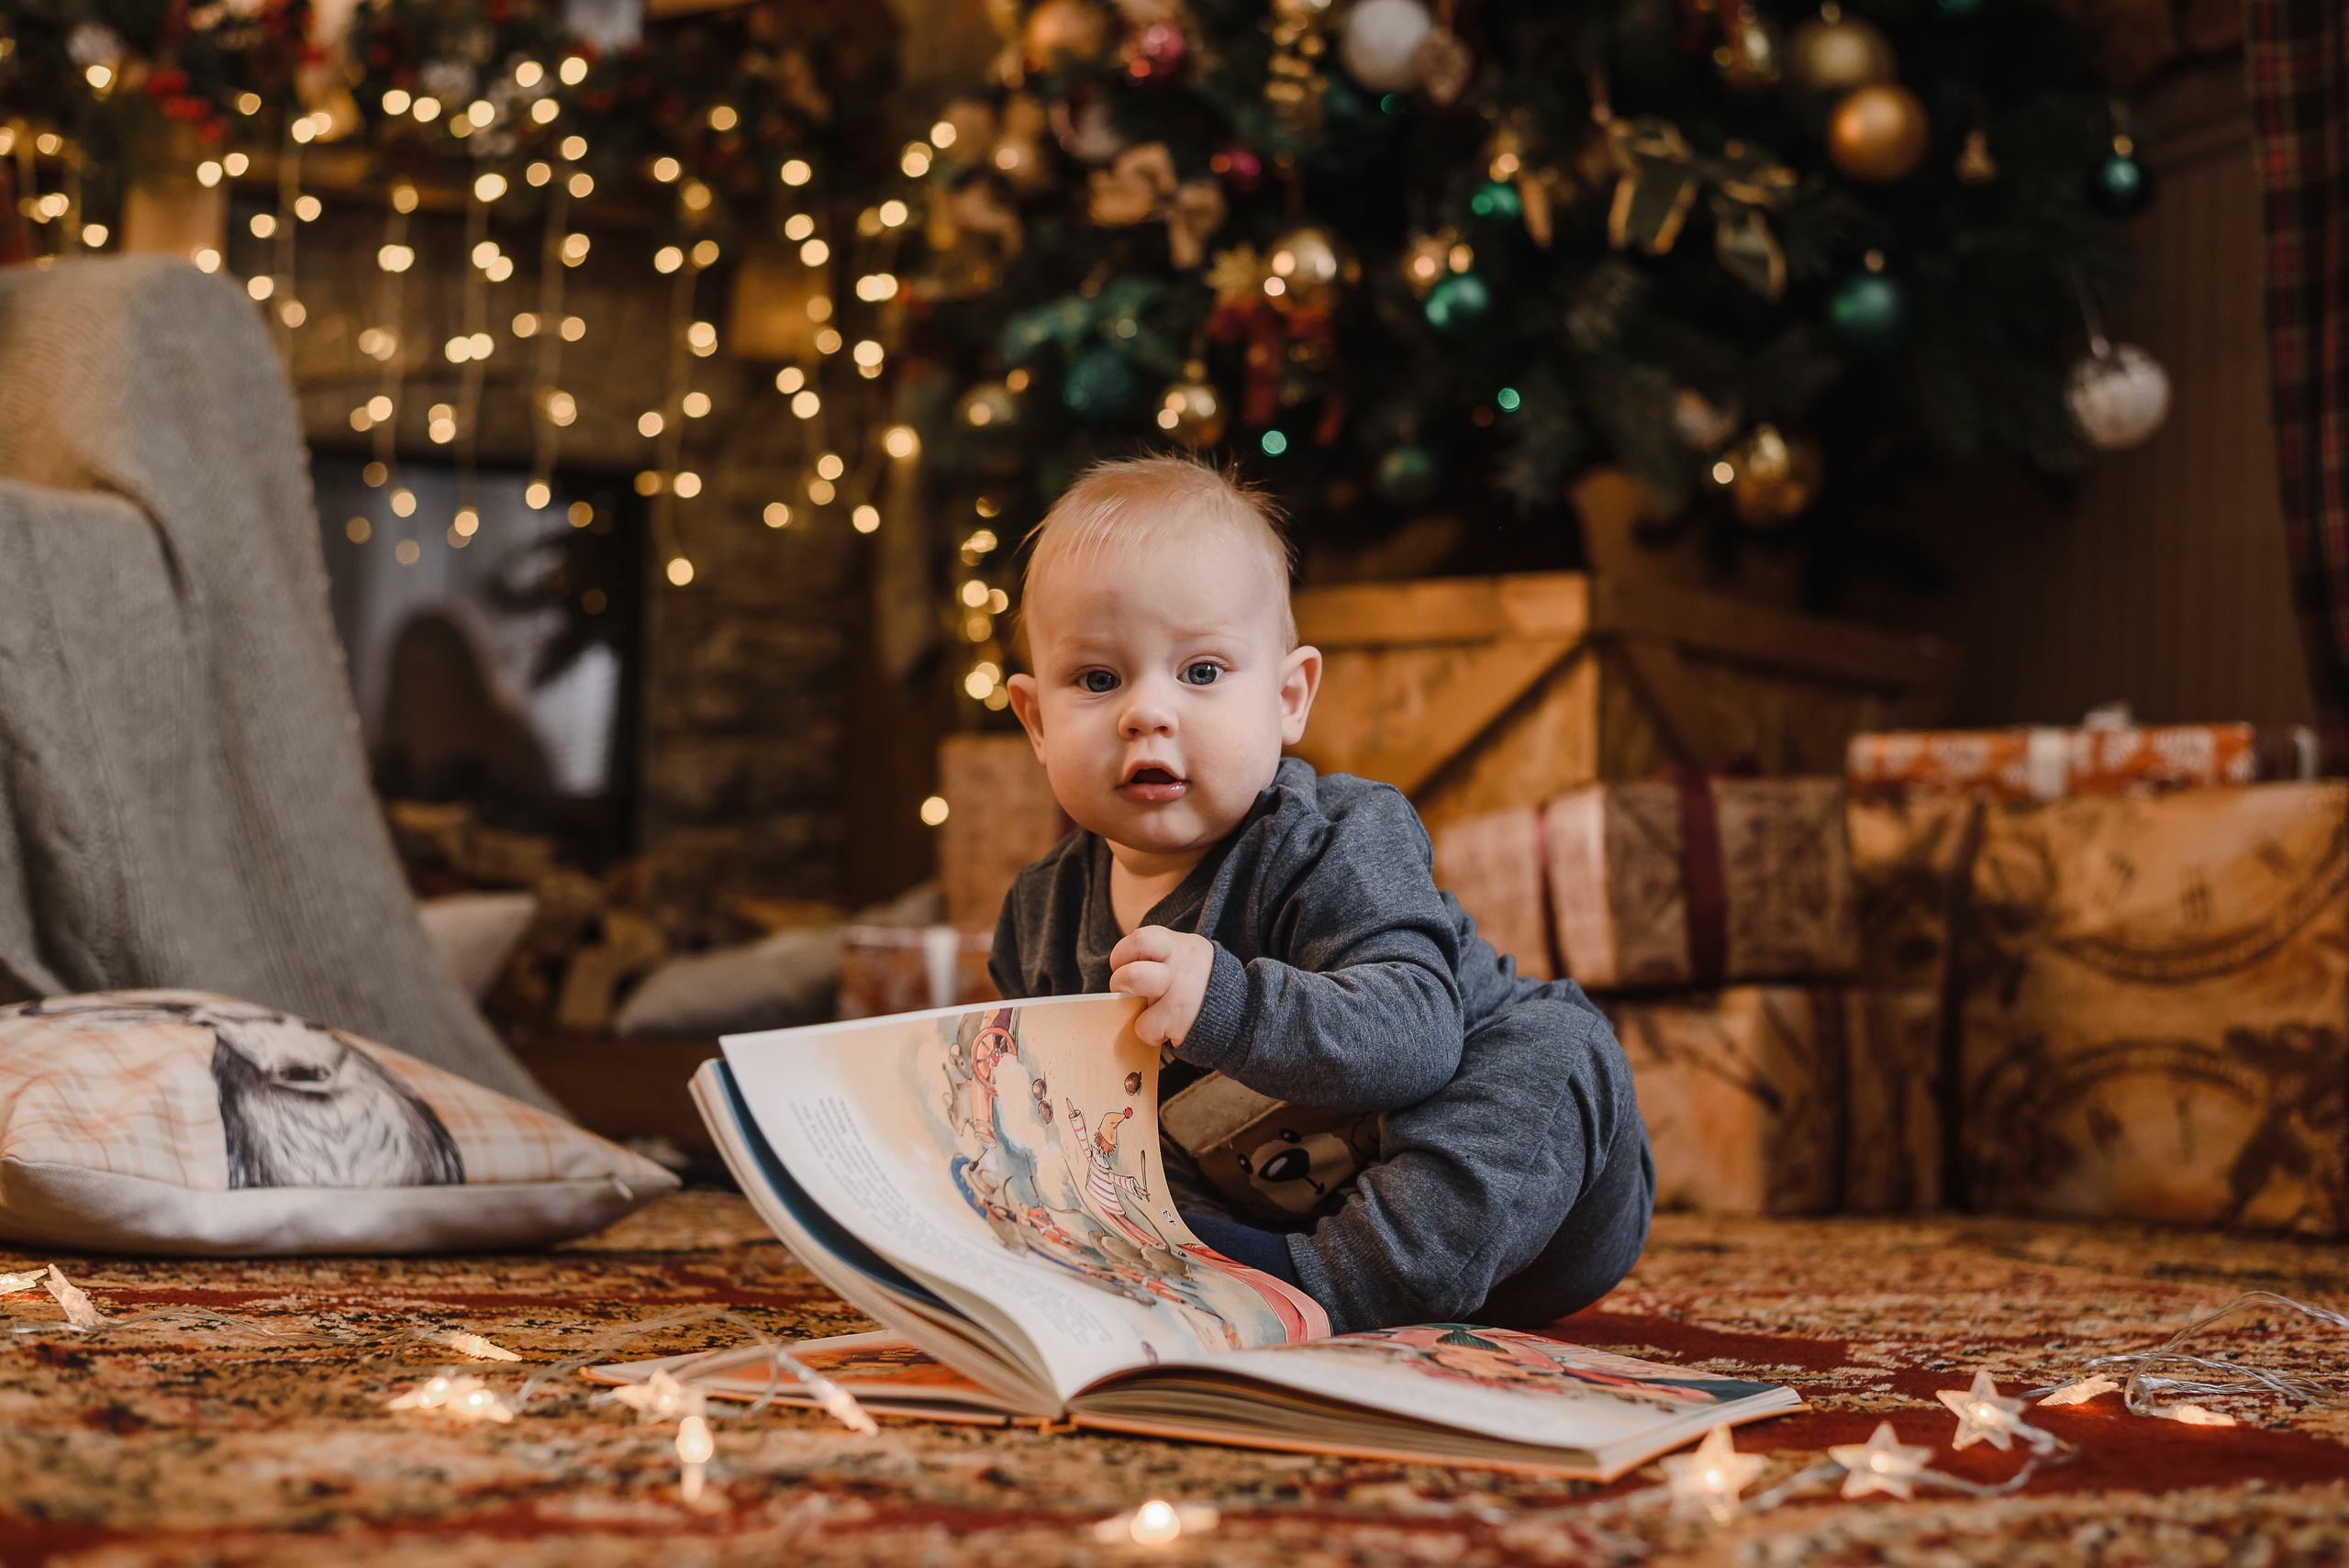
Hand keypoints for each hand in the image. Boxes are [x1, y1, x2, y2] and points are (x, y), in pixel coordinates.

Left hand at [1109, 926, 1215, 1049]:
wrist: (1243, 1015)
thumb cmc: (1202, 987)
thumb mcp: (1188, 960)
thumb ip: (1161, 959)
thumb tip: (1124, 977)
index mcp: (1180, 945)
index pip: (1141, 938)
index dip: (1123, 954)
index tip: (1127, 967)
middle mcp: (1180, 961)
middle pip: (1132, 957)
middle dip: (1119, 980)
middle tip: (1128, 992)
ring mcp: (1181, 988)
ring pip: (1133, 979)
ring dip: (1129, 1002)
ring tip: (1146, 1011)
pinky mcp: (1179, 1016)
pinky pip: (1145, 1025)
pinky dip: (1149, 1032)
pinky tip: (1165, 1029)